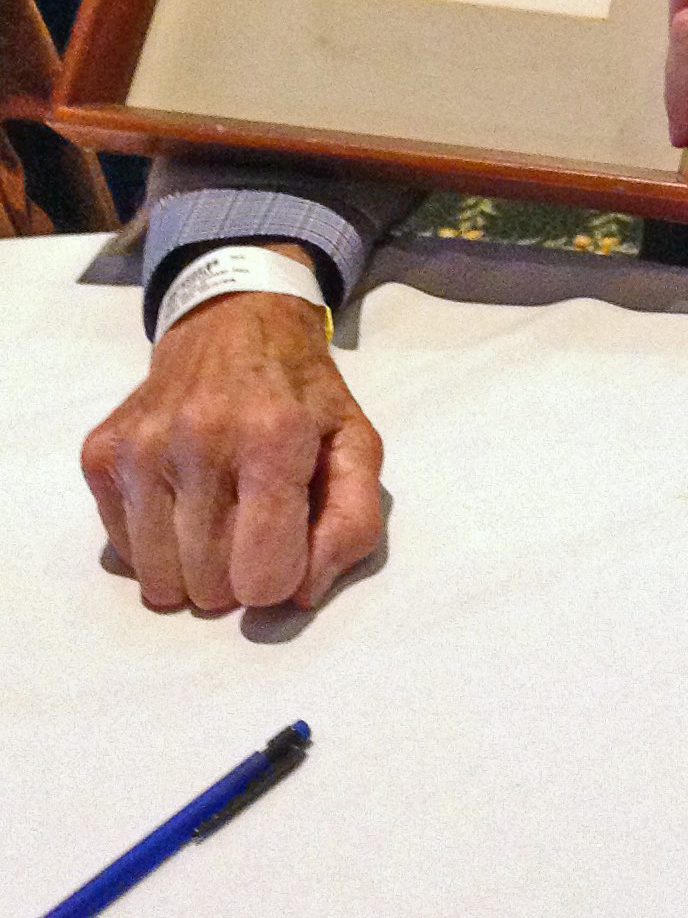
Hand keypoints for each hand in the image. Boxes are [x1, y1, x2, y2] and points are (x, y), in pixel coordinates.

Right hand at [81, 276, 382, 612]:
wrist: (233, 323)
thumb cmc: (301, 395)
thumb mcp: (356, 444)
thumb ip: (353, 521)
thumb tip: (302, 594)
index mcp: (273, 437)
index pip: (264, 575)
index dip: (283, 576)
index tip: (288, 544)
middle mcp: (199, 438)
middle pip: (210, 586)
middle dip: (237, 574)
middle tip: (251, 526)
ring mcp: (141, 446)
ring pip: (159, 580)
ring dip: (192, 567)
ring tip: (216, 515)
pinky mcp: (101, 453)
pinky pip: (123, 552)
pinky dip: (155, 543)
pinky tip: (180, 497)